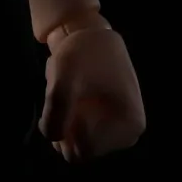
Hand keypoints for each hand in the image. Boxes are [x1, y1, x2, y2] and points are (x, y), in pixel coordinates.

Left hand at [39, 27, 145, 162]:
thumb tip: (52, 137)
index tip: (63, 101)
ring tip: (66, 87)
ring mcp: (114, 129)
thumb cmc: (83, 52)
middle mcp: (126, 134)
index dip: (67, 129)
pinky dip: (65, 112)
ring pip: (73, 138)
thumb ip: (56, 111)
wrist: (87, 31)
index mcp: (129, 126)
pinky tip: (68, 90)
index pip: (85, 150)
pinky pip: (74, 129)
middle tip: (61, 92)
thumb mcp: (64, 78)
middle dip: (64, 122)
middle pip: (79, 147)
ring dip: (62, 116)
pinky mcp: (102, 122)